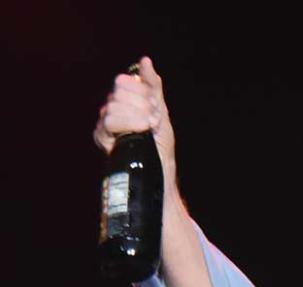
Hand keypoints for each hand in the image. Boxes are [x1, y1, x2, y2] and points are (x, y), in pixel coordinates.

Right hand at [93, 56, 176, 177]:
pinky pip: (109, 122)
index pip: (124, 82)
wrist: (159, 169)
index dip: (141, 91)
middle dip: (141, 104)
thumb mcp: (161, 111)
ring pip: (113, 106)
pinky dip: (129, 124)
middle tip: (154, 119)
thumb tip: (145, 60)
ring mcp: (104, 123)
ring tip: (149, 127)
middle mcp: (110, 109)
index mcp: (124, 101)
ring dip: (137, 115)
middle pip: (118, 92)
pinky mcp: (101, 138)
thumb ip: (152, 85)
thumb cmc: (160, 143)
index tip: (155, 107)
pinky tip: (141, 130)